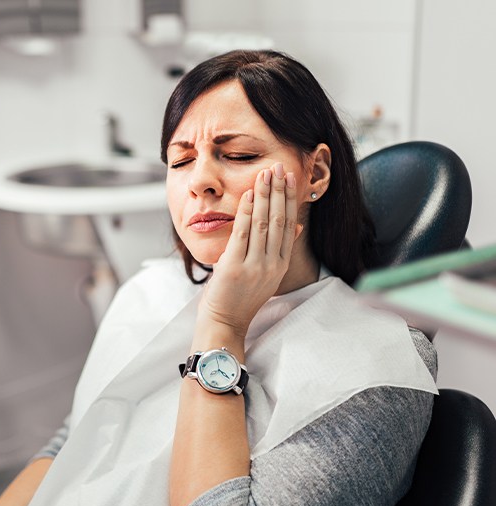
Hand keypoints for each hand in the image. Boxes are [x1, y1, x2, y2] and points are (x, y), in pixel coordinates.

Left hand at [197, 162, 302, 341]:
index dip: (290, 200)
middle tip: (279, 167)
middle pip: (279, 221)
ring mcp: (255, 266)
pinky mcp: (235, 267)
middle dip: (279, 191)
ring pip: (263, 224)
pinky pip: (243, 234)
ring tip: (265, 174)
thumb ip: (280, 249)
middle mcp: (272, 265)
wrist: (225, 321)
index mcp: (280, 265)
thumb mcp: (268, 274)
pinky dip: (246, 212)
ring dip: (265, 196)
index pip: (289, 225)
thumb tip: (297, 225)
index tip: (290, 178)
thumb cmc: (242, 296)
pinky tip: (249, 194)